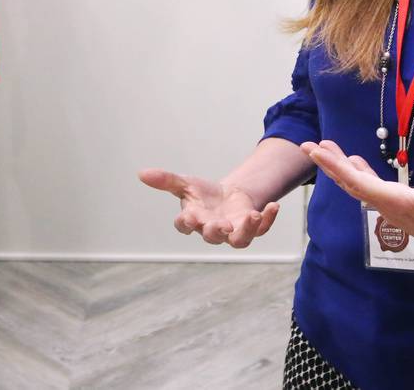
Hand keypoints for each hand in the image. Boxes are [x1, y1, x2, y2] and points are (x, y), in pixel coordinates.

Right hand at [138, 168, 279, 248]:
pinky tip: (273, 205)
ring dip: (246, 230)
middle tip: (221, 225)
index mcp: (194, 220)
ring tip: (251, 216)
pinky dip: (267, 219)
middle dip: (216, 231)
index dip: (186, 223)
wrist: (229, 196)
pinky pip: (261, 229)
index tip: (188, 217)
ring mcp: (234, 231)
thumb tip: (141, 172)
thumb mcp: (185, 184)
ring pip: (239, 240)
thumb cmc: (204, 195)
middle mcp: (213, 230)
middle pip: (212, 236)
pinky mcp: (251, 227)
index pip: (185, 225)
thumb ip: (166, 180)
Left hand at [300, 140, 413, 272]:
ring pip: (359, 186)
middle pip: (351, 184)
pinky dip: (359, 174)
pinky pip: (371, 189)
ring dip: (341, 168)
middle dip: (329, 165)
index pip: (359, 183)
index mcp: (398, 203)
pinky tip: (356, 162)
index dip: (337, 167)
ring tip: (325, 148)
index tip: (316, 152)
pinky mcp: (399, 207)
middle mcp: (389, 206)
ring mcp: (392, 208)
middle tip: (308, 146)